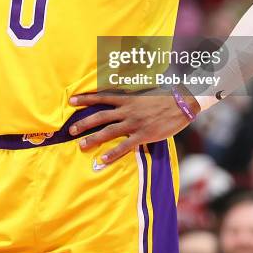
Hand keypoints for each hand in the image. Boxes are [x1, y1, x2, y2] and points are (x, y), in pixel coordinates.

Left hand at [68, 90, 198, 164]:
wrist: (181, 103)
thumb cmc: (164, 98)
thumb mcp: (144, 93)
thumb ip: (131, 97)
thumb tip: (121, 97)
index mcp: (127, 98)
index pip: (101, 97)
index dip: (85, 98)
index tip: (71, 100)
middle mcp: (127, 110)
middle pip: (100, 116)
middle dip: (84, 123)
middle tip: (71, 130)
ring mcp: (134, 123)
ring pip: (109, 131)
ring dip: (93, 138)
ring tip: (81, 145)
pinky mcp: (143, 135)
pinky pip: (125, 146)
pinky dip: (113, 153)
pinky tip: (103, 159)